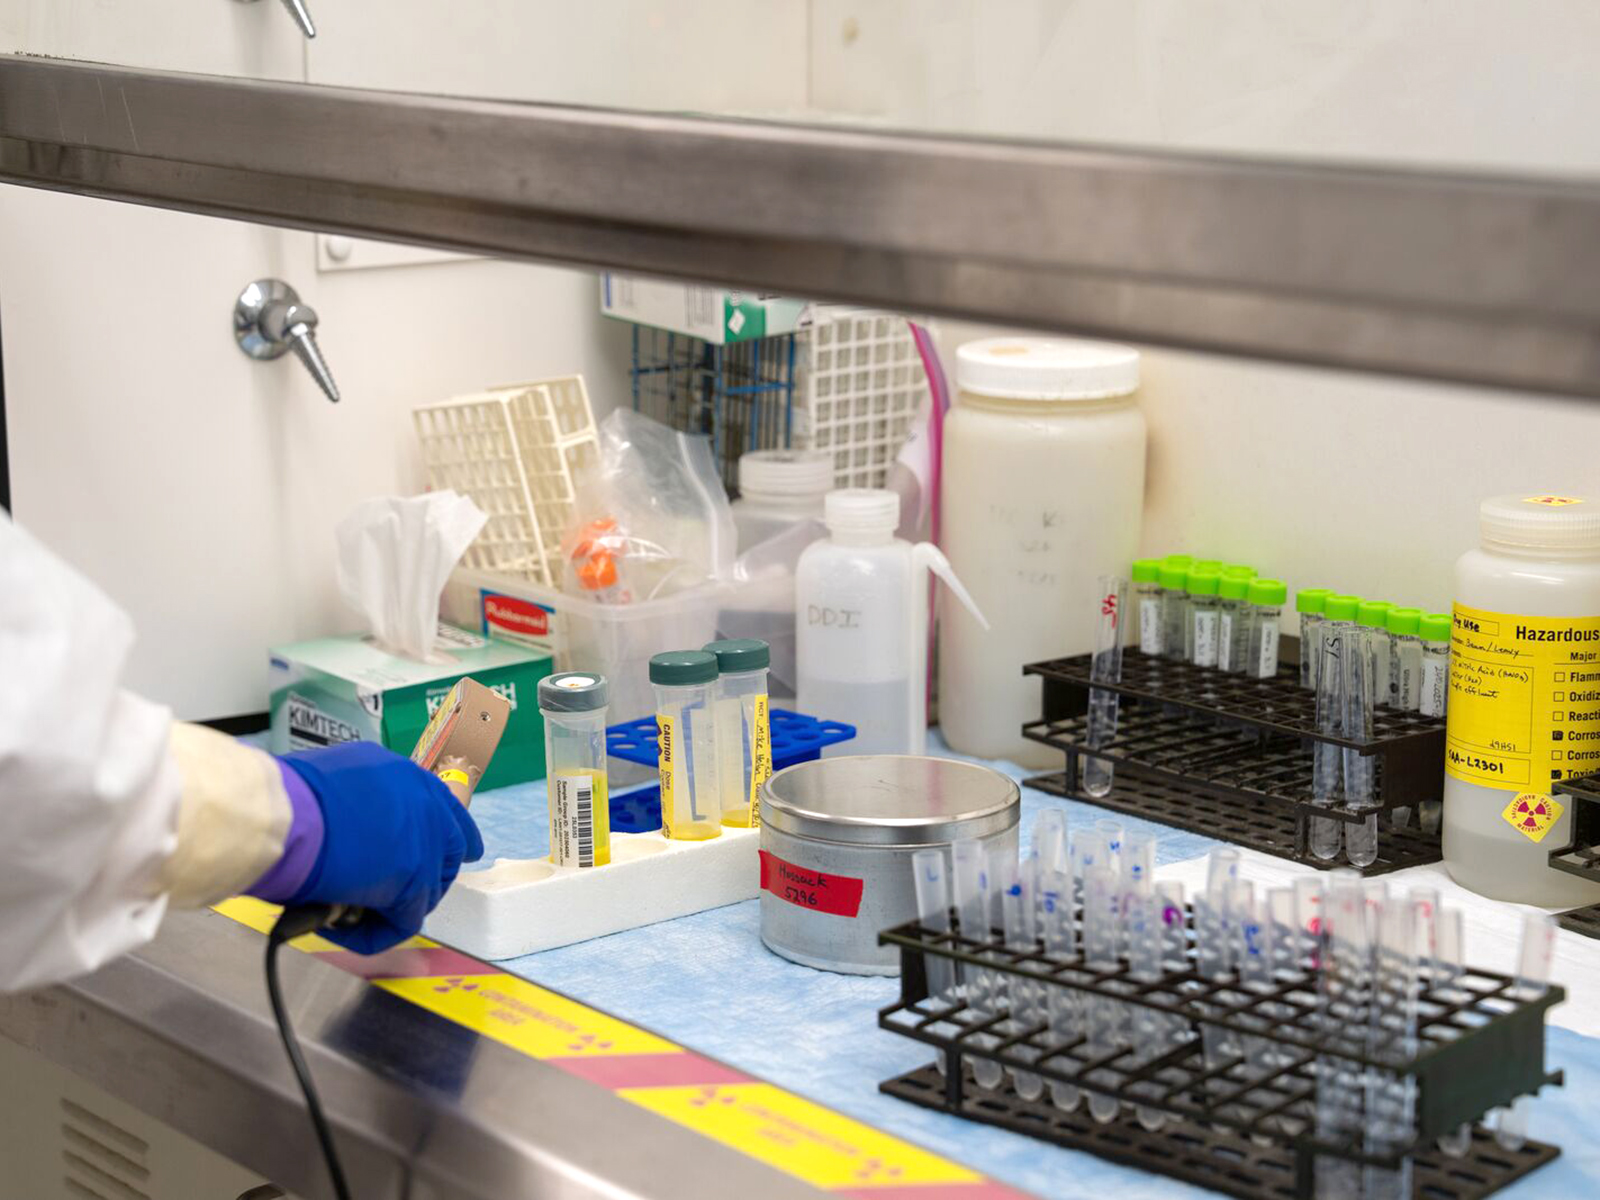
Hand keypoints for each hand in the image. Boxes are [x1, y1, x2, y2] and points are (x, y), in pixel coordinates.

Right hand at [279, 741, 483, 952]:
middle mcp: (427, 806)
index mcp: (407, 777)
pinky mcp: (414, 882)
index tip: (436, 856)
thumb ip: (362, 801)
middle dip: (424, 877)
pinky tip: (343, 930)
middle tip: (390, 896)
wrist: (286, 816)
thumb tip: (355, 825)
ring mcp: (426, 845)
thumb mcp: (339, 779)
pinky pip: (403, 923)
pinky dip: (373, 934)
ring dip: (392, 907)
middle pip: (448, 852)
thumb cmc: (292, 797)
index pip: (444, 810)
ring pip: (426, 891)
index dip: (440, 837)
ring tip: (351, 911)